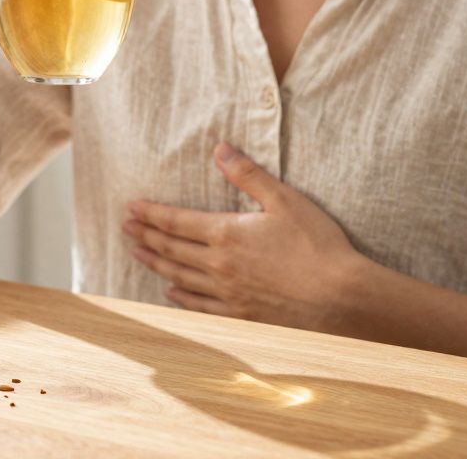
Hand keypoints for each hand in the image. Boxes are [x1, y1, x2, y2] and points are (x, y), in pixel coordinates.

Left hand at [121, 142, 362, 329]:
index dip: (151, 214)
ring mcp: (227, 293)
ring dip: (156, 263)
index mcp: (226, 234)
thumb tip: (220, 150)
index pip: (176, 221)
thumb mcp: (284, 200)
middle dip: (145, 236)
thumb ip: (248, 175)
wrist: (341, 297)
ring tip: (138, 254)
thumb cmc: (317, 245)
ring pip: (180, 277)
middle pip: (171, 249)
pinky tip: (171, 292)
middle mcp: (219, 265)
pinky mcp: (240, 315)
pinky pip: (200, 306)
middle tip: (125, 227)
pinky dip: (181, 297)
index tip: (131, 208)